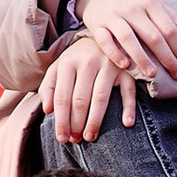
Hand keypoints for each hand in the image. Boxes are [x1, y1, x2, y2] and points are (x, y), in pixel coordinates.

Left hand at [39, 31, 145, 145]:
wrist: (105, 36)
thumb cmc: (78, 59)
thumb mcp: (60, 67)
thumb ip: (50, 86)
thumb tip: (48, 110)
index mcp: (68, 62)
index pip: (62, 96)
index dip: (61, 120)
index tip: (62, 138)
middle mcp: (88, 62)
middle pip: (80, 99)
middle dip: (77, 123)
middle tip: (76, 140)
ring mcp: (109, 65)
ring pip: (101, 98)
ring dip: (95, 121)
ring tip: (91, 137)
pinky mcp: (127, 70)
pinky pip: (128, 91)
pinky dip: (129, 108)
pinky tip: (127, 124)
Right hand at [78, 0, 176, 81]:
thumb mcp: (152, 1)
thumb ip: (170, 16)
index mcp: (149, 2)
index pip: (168, 28)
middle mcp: (132, 8)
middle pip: (153, 36)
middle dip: (167, 57)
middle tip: (176, 74)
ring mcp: (113, 16)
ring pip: (129, 39)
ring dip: (142, 58)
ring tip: (153, 74)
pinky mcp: (96, 23)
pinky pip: (105, 40)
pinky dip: (114, 53)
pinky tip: (125, 65)